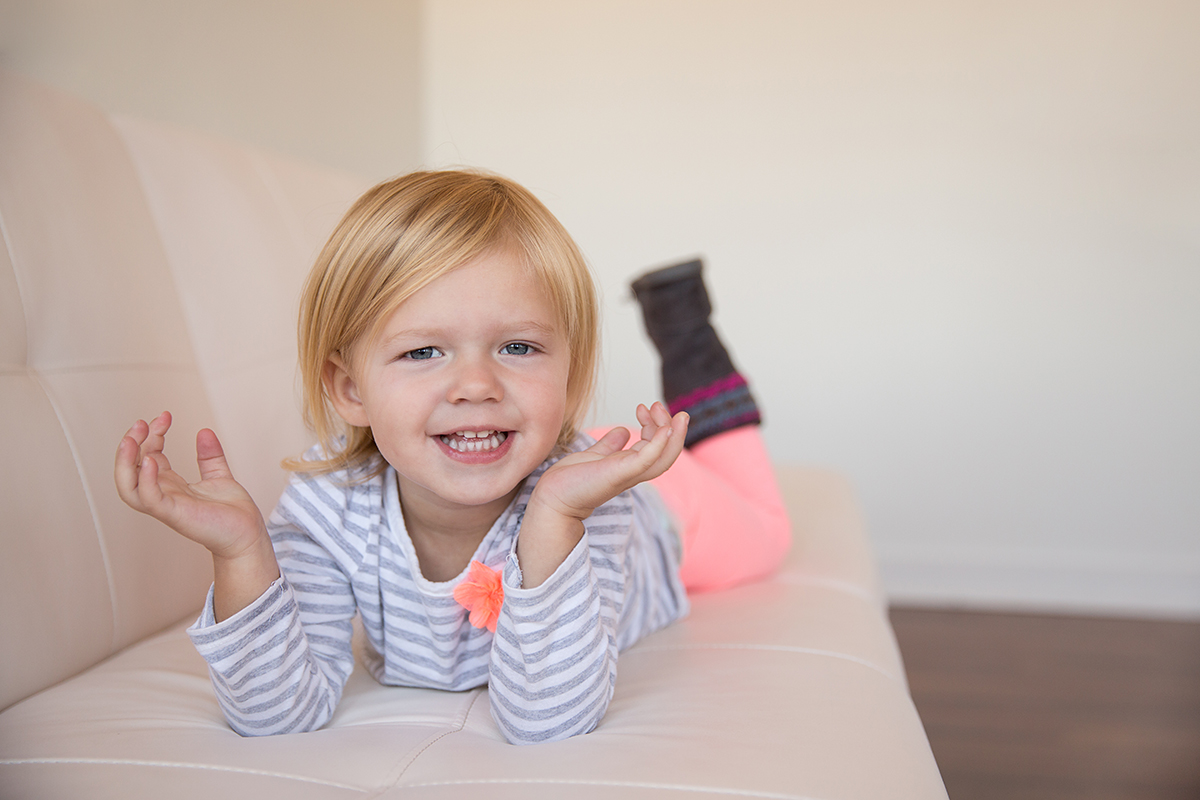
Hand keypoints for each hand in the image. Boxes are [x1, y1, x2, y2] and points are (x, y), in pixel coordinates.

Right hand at [114, 411, 267, 560]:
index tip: (165, 416)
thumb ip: (209, 456)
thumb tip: (204, 431)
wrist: (247, 534)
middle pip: (131, 468)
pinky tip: (151, 460)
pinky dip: (146, 480)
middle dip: (131, 443)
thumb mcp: (218, 476)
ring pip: (128, 487)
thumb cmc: (231, 513)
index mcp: (170, 485)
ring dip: (125, 462)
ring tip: (131, 439)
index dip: (151, 434)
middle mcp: (163, 494)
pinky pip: (150, 498)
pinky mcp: (174, 514)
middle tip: (142, 422)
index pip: (147, 455)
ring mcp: (166, 505)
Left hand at [534, 402, 688, 521]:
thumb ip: (610, 445)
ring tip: (669, 413)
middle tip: (657, 405)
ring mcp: (627, 474)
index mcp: (628, 466)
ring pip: (663, 459)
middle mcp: (632, 471)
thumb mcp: (595, 456)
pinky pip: (646, 461)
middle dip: (669, 426)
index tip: (643, 407)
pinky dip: (658, 445)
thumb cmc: (570, 481)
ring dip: (673, 435)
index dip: (655, 425)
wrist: (552, 498)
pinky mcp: (618, 474)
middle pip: (665, 452)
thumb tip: (623, 431)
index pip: (654, 447)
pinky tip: (664, 429)